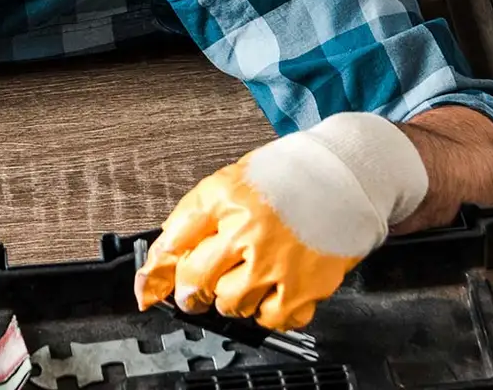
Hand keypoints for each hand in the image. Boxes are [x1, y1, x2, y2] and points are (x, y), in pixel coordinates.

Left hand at [134, 112, 428, 331]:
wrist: (345, 174)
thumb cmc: (289, 175)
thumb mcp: (233, 179)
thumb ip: (199, 213)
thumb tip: (168, 252)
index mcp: (225, 196)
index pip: (174, 240)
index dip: (155, 270)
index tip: (147, 288)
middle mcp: (247, 228)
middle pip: (196, 280)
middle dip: (190, 292)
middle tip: (196, 293)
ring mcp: (276, 259)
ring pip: (231, 303)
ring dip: (230, 300)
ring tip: (243, 283)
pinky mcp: (305, 284)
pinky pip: (272, 319)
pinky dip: (267, 313)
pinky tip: (271, 293)